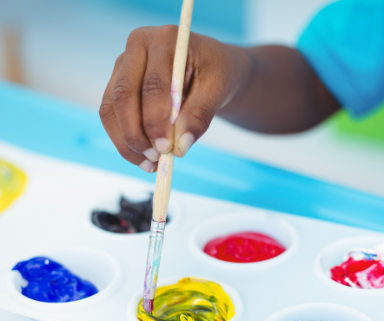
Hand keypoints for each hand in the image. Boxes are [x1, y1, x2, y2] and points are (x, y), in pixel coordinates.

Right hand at [99, 26, 249, 171]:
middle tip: (156, 159)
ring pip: (110, 108)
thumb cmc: (216, 73)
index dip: (156, 121)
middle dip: (136, 133)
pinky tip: (142, 159)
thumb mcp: (219, 89)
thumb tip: (180, 148)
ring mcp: (122, 66)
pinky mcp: (117, 85)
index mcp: (165, 40)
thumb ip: (200, 115)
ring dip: (126, 142)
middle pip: (124, 95)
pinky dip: (123, 141)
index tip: (166, 149)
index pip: (153, 85)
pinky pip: (110, 117)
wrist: (209, 67)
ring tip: (150, 164)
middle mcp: (137, 47)